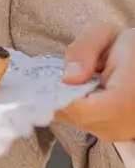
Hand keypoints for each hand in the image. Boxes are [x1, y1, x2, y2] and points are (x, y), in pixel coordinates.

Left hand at [56, 23, 134, 141]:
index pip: (77, 109)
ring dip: (66, 100)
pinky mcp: (114, 133)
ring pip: (76, 121)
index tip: (41, 78)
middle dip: (58, 95)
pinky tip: (79, 89)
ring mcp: (118, 133)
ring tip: (71, 79)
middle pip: (73, 116)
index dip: (55, 95)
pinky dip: (76, 106)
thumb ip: (85, 49)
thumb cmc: (129, 48)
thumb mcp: (106, 34)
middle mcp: (121, 125)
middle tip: (53, 74)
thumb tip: (68, 77)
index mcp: (122, 101)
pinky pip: (85, 122)